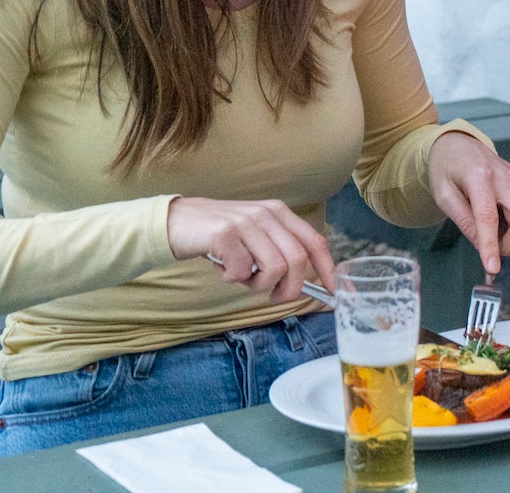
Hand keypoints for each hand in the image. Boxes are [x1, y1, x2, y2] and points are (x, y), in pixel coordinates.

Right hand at [166, 196, 336, 302]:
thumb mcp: (255, 235)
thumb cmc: (220, 236)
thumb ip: (278, 250)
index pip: (314, 241)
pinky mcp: (224, 234)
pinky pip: (242, 271)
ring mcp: (246, 222)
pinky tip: (221, 267)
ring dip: (257, 284)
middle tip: (272, 296)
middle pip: (297, 260)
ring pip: (274, 268)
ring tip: (240, 276)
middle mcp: (266, 214)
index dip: (327, 268)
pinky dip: (232, 278)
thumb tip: (303, 284)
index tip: (333, 291)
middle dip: (289, 288)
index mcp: (279, 213)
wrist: (176, 221)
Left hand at [428, 131, 509, 274]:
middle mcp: (504, 176)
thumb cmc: (447, 169)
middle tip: (490, 248)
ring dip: (508, 231)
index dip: (491, 246)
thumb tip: (481, 246)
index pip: (488, 218)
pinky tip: (498, 210)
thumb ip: (463, 221)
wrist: (459, 144)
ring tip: (486, 218)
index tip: (492, 267)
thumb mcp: (443, 196)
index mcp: (479, 177)